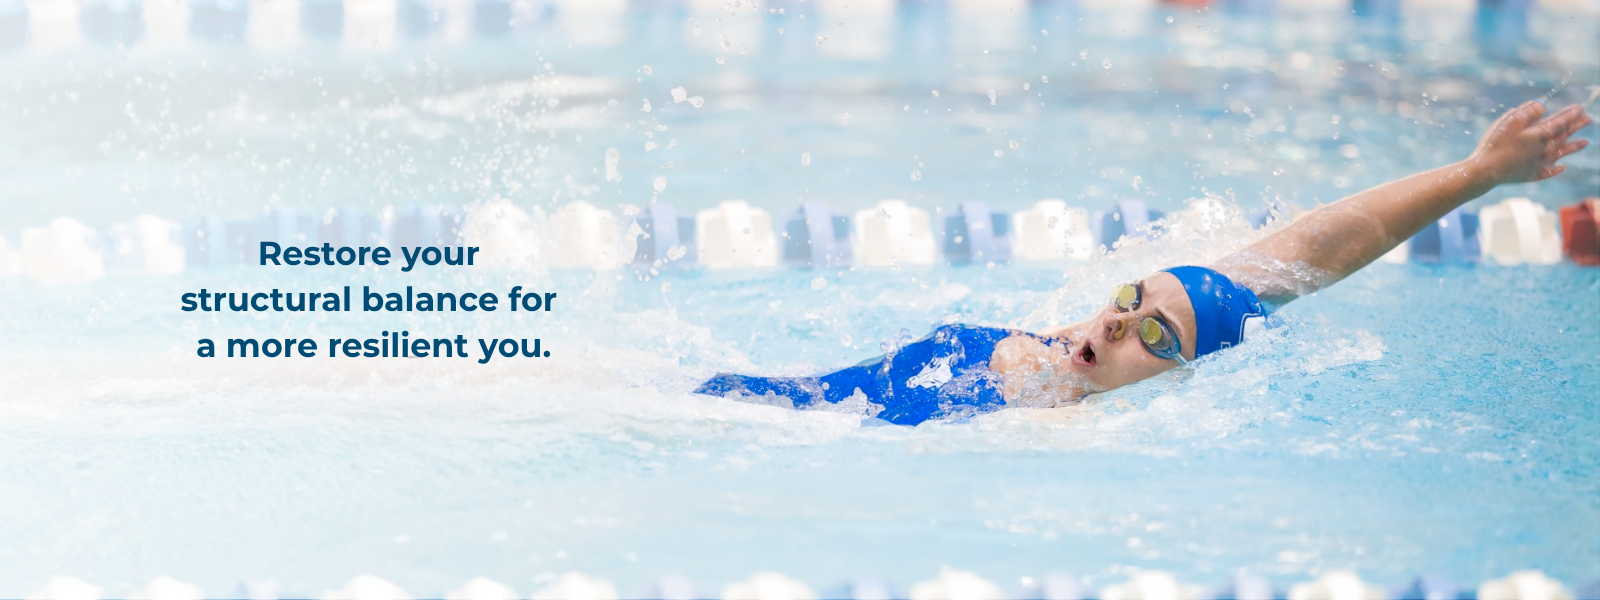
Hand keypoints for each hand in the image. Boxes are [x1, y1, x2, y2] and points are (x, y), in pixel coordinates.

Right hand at [1468, 101, 1591, 184]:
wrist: (1487, 170)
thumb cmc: (1496, 142)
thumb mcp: (1511, 120)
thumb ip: (1529, 111)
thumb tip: (1542, 106)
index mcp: (1541, 134)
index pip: (1561, 121)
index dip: (1571, 113)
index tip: (1580, 108)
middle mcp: (1545, 148)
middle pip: (1564, 135)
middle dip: (1576, 126)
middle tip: (1588, 119)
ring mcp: (1540, 163)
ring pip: (1561, 153)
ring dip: (1574, 147)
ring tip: (1586, 142)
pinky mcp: (1532, 175)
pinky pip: (1549, 171)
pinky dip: (1557, 169)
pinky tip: (1562, 167)